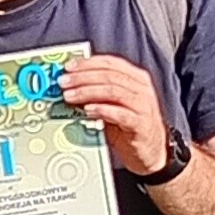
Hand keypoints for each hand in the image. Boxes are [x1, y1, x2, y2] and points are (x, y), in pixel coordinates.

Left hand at [58, 52, 172, 179]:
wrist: (150, 151)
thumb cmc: (129, 126)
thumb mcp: (114, 105)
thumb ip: (98, 93)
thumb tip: (70, 85)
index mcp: (135, 78)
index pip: (110, 63)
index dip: (88, 63)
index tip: (68, 67)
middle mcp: (142, 88)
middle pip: (109, 76)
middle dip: (83, 77)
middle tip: (63, 82)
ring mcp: (143, 106)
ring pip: (114, 91)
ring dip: (88, 92)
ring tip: (70, 96)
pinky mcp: (141, 124)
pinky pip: (121, 114)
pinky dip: (102, 110)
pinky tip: (88, 110)